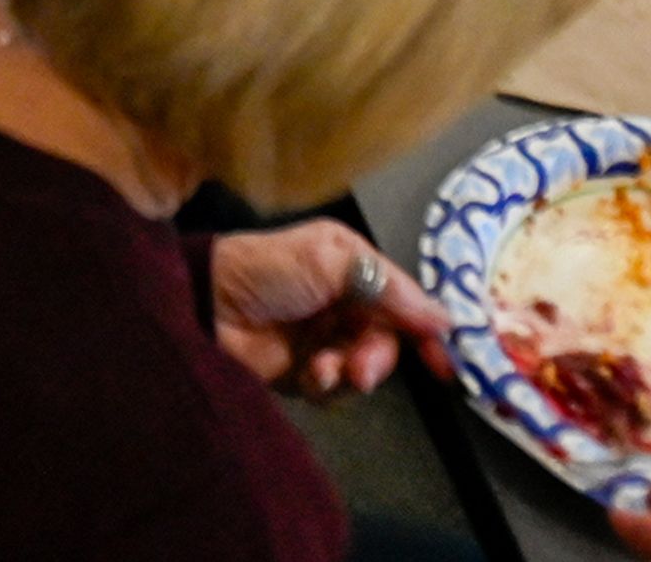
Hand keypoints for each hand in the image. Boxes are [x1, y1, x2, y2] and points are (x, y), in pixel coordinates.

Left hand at [204, 222, 454, 400]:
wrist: (206, 304)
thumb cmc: (268, 270)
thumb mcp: (330, 262)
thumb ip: (389, 288)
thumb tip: (443, 315)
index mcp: (353, 265)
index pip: (403, 299)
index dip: (425, 329)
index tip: (444, 362)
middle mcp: (343, 300)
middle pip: (386, 340)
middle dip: (377, 357)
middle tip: (361, 369)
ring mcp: (323, 337)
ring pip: (363, 367)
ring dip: (350, 372)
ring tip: (325, 368)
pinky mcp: (302, 371)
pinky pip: (334, 389)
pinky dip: (325, 384)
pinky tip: (309, 373)